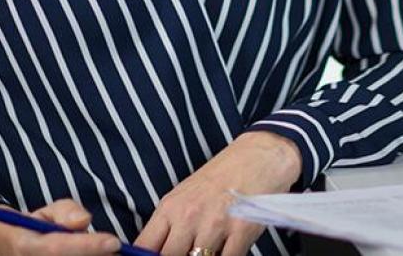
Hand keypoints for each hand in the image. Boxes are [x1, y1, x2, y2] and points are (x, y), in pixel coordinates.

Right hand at [0, 198, 122, 254]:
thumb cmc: (34, 230)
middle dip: (95, 255)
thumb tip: (83, 221)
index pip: (56, 249)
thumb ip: (66, 212)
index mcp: (25, 246)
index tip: (114, 241)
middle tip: (111, 247)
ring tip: (100, 250)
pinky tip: (95, 255)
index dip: (87, 246)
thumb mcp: (45, 213)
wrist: (6, 251)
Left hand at [134, 131, 301, 255]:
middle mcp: (189, 216)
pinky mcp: (241, 231)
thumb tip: (157, 253)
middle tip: (189, 252)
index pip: (144, 247)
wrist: (257, 157)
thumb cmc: (220, 178)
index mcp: (170, 207)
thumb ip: (169, 226)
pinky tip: (227, 248)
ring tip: (211, 246)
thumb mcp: (184, 196)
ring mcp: (215, 225)